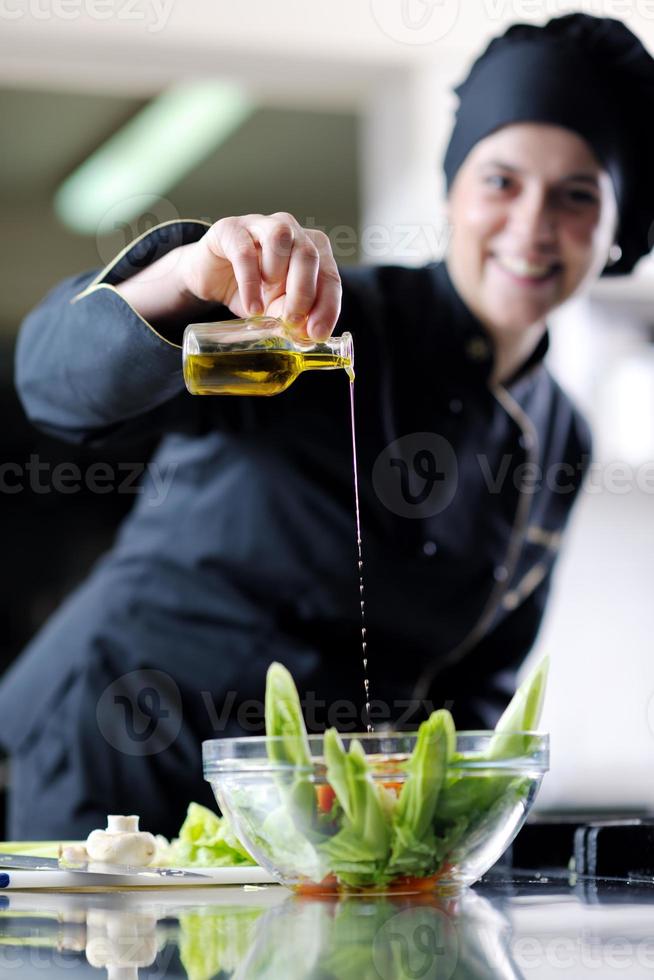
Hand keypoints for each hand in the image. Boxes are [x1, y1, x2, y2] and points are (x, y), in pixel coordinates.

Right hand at [179, 213, 341, 340]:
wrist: (209, 278)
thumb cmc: (250, 290)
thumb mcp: (275, 310)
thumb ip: (291, 318)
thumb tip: (306, 336)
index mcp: (310, 250)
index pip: (329, 276)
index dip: (328, 306)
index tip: (318, 333)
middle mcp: (291, 231)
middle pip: (309, 254)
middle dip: (304, 293)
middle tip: (293, 322)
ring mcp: (261, 225)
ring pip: (281, 238)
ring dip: (278, 276)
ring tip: (265, 305)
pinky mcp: (231, 229)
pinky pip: (245, 252)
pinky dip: (250, 283)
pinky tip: (252, 307)